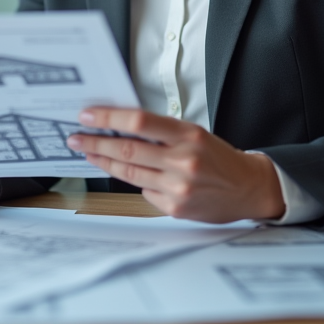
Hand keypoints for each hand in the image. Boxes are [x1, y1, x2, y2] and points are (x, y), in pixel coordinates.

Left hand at [66, 107, 284, 222]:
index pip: (139, 122)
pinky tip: (132, 175)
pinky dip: (136, 182)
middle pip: (127, 149)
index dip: (109, 118)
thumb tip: (119, 125)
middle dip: (95, 143)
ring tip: (89, 153)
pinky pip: (144, 192)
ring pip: (129, 173)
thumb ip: (161, 131)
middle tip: (75, 138)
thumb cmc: (218, 157)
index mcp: (188, 135)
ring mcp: (178, 187)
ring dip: (104, 162)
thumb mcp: (194, 134)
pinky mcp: (176, 207)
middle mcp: (183, 160)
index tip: (87, 116)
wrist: (249, 188)